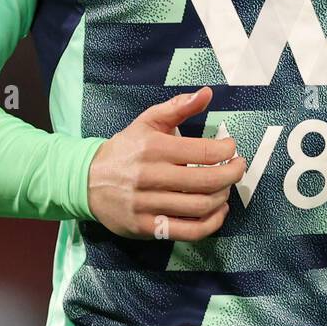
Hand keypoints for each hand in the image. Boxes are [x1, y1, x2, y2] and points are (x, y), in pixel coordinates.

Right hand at [86, 86, 246, 239]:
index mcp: (154, 148)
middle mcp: (151, 176)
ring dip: (223, 197)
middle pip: (206, 181)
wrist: (88, 181)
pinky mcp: (146, 228)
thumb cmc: (125, 149)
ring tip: (226, 188)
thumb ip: (178, 107)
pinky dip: (211, 223)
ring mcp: (148, 205)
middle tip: (238, 168)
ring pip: (200, 207)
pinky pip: (188, 231)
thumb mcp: (147, 121)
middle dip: (232, 174)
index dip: (226, 151)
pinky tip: (218, 211)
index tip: (231, 148)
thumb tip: (207, 93)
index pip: (202, 152)